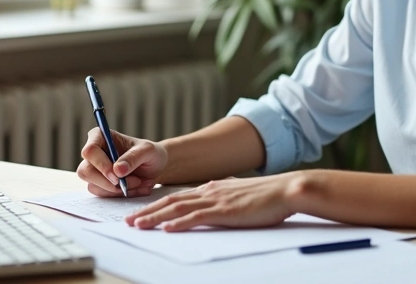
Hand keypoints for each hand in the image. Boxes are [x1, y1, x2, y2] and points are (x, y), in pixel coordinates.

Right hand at [77, 128, 167, 197]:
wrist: (154, 168)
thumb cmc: (149, 153)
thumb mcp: (148, 151)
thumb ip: (133, 157)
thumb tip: (117, 170)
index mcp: (100, 137)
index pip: (90, 151)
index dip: (101, 164)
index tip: (117, 176)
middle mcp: (93, 153)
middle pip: (85, 171)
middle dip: (108, 182)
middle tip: (131, 183)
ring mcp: (94, 170)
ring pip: (93, 186)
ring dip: (118, 190)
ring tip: (140, 183)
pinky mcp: (98, 184)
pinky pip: (102, 195)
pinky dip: (120, 195)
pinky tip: (135, 189)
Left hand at [124, 173, 304, 231]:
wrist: (286, 190)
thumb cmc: (268, 196)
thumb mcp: (241, 194)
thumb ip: (226, 197)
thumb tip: (217, 204)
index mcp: (213, 188)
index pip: (178, 196)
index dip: (158, 204)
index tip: (142, 212)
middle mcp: (210, 191)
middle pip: (171, 200)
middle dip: (148, 211)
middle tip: (129, 220)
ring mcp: (216, 201)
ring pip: (177, 208)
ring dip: (155, 217)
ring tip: (138, 225)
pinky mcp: (225, 212)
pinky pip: (196, 217)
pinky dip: (178, 223)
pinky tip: (166, 228)